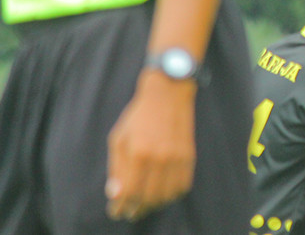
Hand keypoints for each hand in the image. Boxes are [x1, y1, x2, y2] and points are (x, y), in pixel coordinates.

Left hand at [106, 71, 197, 220]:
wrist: (168, 92)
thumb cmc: (139, 115)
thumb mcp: (119, 138)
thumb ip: (117, 168)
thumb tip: (115, 194)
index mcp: (138, 152)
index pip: (129, 192)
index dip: (121, 206)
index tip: (116, 212)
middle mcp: (160, 157)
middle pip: (148, 198)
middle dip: (137, 209)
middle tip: (130, 212)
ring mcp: (177, 157)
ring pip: (167, 195)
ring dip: (154, 204)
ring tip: (145, 204)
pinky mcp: (189, 155)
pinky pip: (183, 186)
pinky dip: (172, 194)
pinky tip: (162, 193)